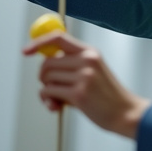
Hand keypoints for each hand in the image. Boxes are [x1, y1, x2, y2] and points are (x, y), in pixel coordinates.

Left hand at [23, 31, 151, 139]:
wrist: (124, 112)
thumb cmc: (107, 95)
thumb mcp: (94, 71)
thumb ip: (73, 65)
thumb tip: (44, 64)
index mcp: (90, 52)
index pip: (59, 38)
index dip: (39, 43)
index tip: (26, 51)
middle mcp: (87, 60)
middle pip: (47, 62)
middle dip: (44, 76)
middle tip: (51, 88)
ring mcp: (83, 76)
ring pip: (47, 78)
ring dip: (47, 90)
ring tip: (59, 100)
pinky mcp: (78, 94)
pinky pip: (48, 92)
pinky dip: (47, 100)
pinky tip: (57, 107)